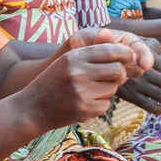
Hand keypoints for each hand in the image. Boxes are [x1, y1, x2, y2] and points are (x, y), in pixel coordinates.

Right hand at [22, 33, 149, 130]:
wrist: (32, 108)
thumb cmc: (53, 82)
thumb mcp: (67, 61)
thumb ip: (93, 53)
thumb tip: (128, 51)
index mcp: (74, 57)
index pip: (112, 51)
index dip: (126, 54)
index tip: (128, 58)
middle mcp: (79, 73)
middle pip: (118, 70)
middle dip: (118, 74)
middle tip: (109, 77)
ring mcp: (82, 92)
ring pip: (113, 88)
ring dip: (107, 90)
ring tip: (87, 91)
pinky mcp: (85, 110)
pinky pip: (106, 105)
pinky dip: (99, 105)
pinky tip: (83, 103)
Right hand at [116, 41, 160, 113]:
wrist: (92, 61)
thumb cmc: (111, 50)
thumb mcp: (130, 41)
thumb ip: (146, 49)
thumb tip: (157, 64)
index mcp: (145, 54)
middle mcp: (141, 67)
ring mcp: (135, 82)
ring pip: (159, 93)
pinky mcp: (129, 93)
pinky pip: (146, 103)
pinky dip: (156, 108)